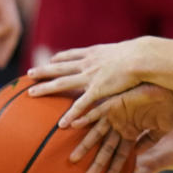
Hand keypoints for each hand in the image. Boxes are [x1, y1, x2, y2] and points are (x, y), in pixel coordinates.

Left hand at [27, 37, 156, 125]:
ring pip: (62, 83)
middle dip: (44, 70)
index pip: (74, 55)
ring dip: (46, 88)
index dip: (61, 57)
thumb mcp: (127, 49)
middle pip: (60, 67)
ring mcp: (90, 76)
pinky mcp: (97, 90)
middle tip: (30, 73)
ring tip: (31, 94)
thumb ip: (122, 54)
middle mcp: (88, 63)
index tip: (51, 59)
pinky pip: (80, 104)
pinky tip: (61, 123)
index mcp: (95, 53)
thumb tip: (129, 53)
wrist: (143, 57)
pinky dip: (70, 114)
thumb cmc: (141, 54)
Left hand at [65, 84, 172, 172]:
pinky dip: (85, 118)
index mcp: (132, 132)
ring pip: (97, 132)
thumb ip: (149, 142)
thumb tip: (137, 156)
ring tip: (73, 158)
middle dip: (97, 163)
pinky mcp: (114, 103)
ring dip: (85, 145)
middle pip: (106, 147)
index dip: (113, 169)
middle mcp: (122, 125)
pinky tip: (73, 125)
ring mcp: (117, 114)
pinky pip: (96, 111)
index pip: (120, 154)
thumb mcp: (162, 131)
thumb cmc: (171, 107)